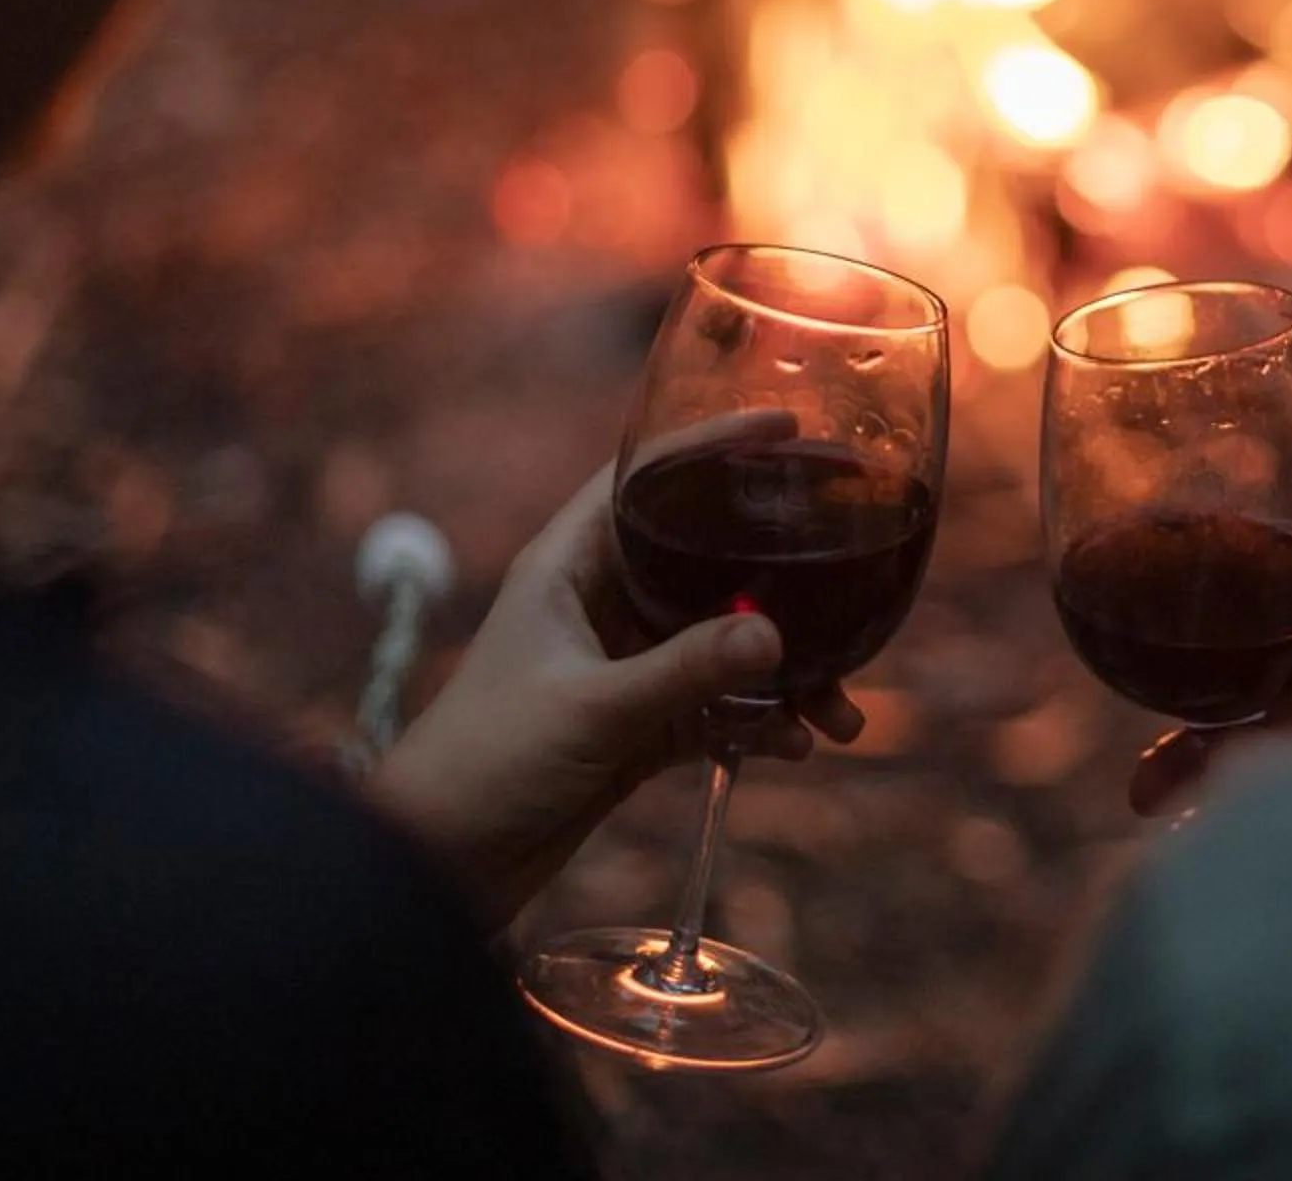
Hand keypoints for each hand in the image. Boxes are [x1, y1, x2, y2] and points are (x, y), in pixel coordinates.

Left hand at [370, 411, 866, 924]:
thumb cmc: (485, 763)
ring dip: (786, 673)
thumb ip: (684, 672)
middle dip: (779, 573)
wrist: (440, 865)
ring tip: (842, 710)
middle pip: (706, 559)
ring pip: (725, 644)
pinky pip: (720, 708)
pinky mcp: (639, 727)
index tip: (788, 427)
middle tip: (852, 561)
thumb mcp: (592, 709)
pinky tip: (800, 745)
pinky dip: (763, 722)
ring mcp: (624, 666)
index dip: (713, 444)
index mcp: (570, 565)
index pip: (646, 478)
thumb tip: (780, 637)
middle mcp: (601, 603)